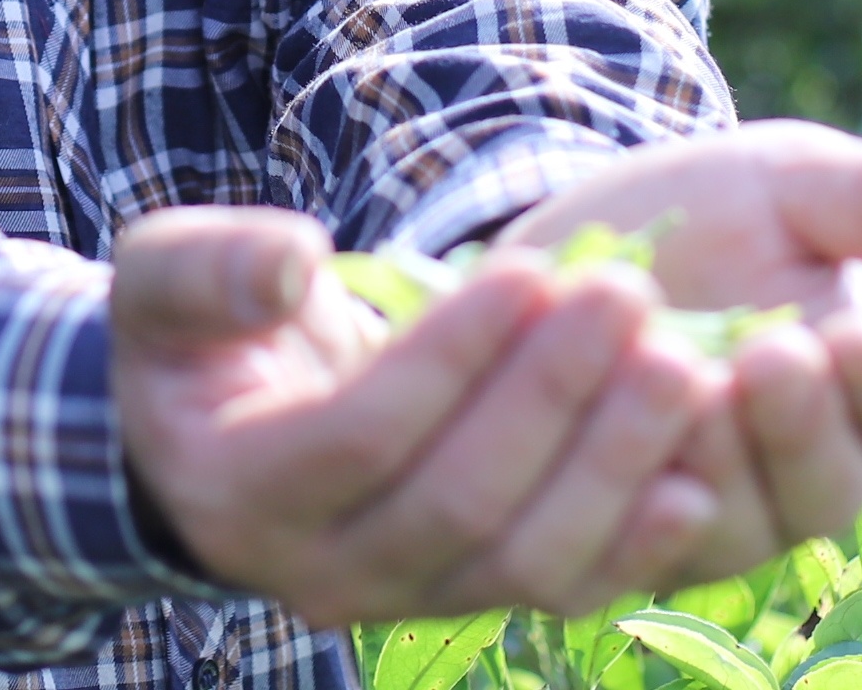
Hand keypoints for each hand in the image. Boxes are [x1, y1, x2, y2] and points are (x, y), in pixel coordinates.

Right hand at [108, 207, 732, 630]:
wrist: (210, 438)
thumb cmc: (193, 339)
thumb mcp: (163, 282)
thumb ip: (213, 268)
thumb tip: (295, 261)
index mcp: (238, 488)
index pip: (362, 436)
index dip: (451, 358)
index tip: (530, 269)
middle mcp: (319, 572)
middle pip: (459, 503)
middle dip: (554, 396)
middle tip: (628, 297)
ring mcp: (401, 600)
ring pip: (523, 562)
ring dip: (612, 463)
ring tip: (680, 364)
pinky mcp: (468, 601)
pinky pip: (558, 590)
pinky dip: (633, 545)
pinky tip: (697, 480)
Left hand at [503, 123, 861, 571]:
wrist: (559, 252)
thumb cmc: (701, 216)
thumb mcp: (787, 186)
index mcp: (858, 396)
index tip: (858, 332)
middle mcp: (795, 477)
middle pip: (827, 489)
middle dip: (800, 426)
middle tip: (771, 356)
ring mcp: (710, 518)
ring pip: (736, 529)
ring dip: (717, 462)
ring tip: (687, 384)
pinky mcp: (620, 541)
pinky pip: (632, 553)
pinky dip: (629, 511)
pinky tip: (617, 453)